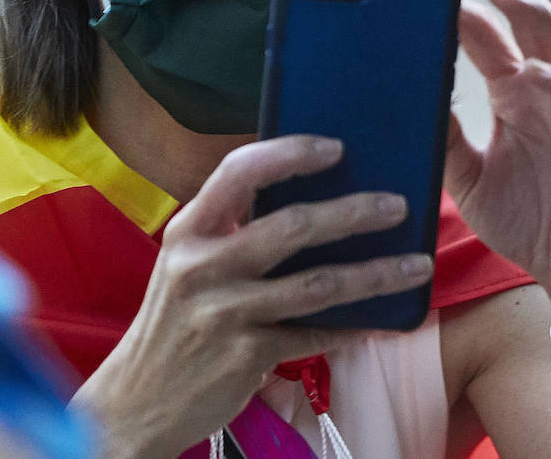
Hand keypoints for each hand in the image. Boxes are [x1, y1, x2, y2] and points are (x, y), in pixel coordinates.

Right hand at [72, 135, 432, 457]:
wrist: (135, 402)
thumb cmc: (176, 321)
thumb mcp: (188, 265)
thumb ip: (232, 232)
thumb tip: (314, 199)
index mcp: (188, 231)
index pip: (240, 171)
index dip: (291, 153)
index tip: (336, 147)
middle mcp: (202, 266)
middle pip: (292, 226)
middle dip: (354, 213)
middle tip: (398, 206)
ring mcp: (223, 313)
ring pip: (317, 285)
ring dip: (375, 274)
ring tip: (416, 265)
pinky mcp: (245, 356)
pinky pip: (314, 334)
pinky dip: (353, 327)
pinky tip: (381, 321)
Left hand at [447, 0, 550, 347]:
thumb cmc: (525, 223)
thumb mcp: (467, 180)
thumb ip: (444, 139)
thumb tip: (410, 98)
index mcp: (519, 96)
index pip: (495, 36)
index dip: (473, 4)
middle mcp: (550, 95)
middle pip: (533, 24)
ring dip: (539, 15)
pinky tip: (536, 72)